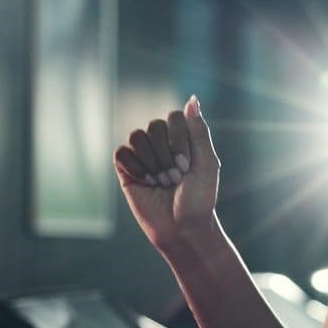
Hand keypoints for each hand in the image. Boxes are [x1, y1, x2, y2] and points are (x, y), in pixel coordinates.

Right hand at [114, 96, 220, 249]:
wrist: (183, 229)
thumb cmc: (200, 199)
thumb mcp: (207, 163)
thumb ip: (199, 130)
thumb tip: (193, 99)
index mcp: (183, 139)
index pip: (173, 116)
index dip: (179, 139)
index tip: (188, 165)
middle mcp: (162, 144)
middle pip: (154, 125)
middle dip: (167, 155)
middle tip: (175, 179)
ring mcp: (143, 156)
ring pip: (136, 137)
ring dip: (151, 163)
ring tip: (161, 183)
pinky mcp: (126, 170)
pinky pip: (121, 153)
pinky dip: (134, 168)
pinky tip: (144, 182)